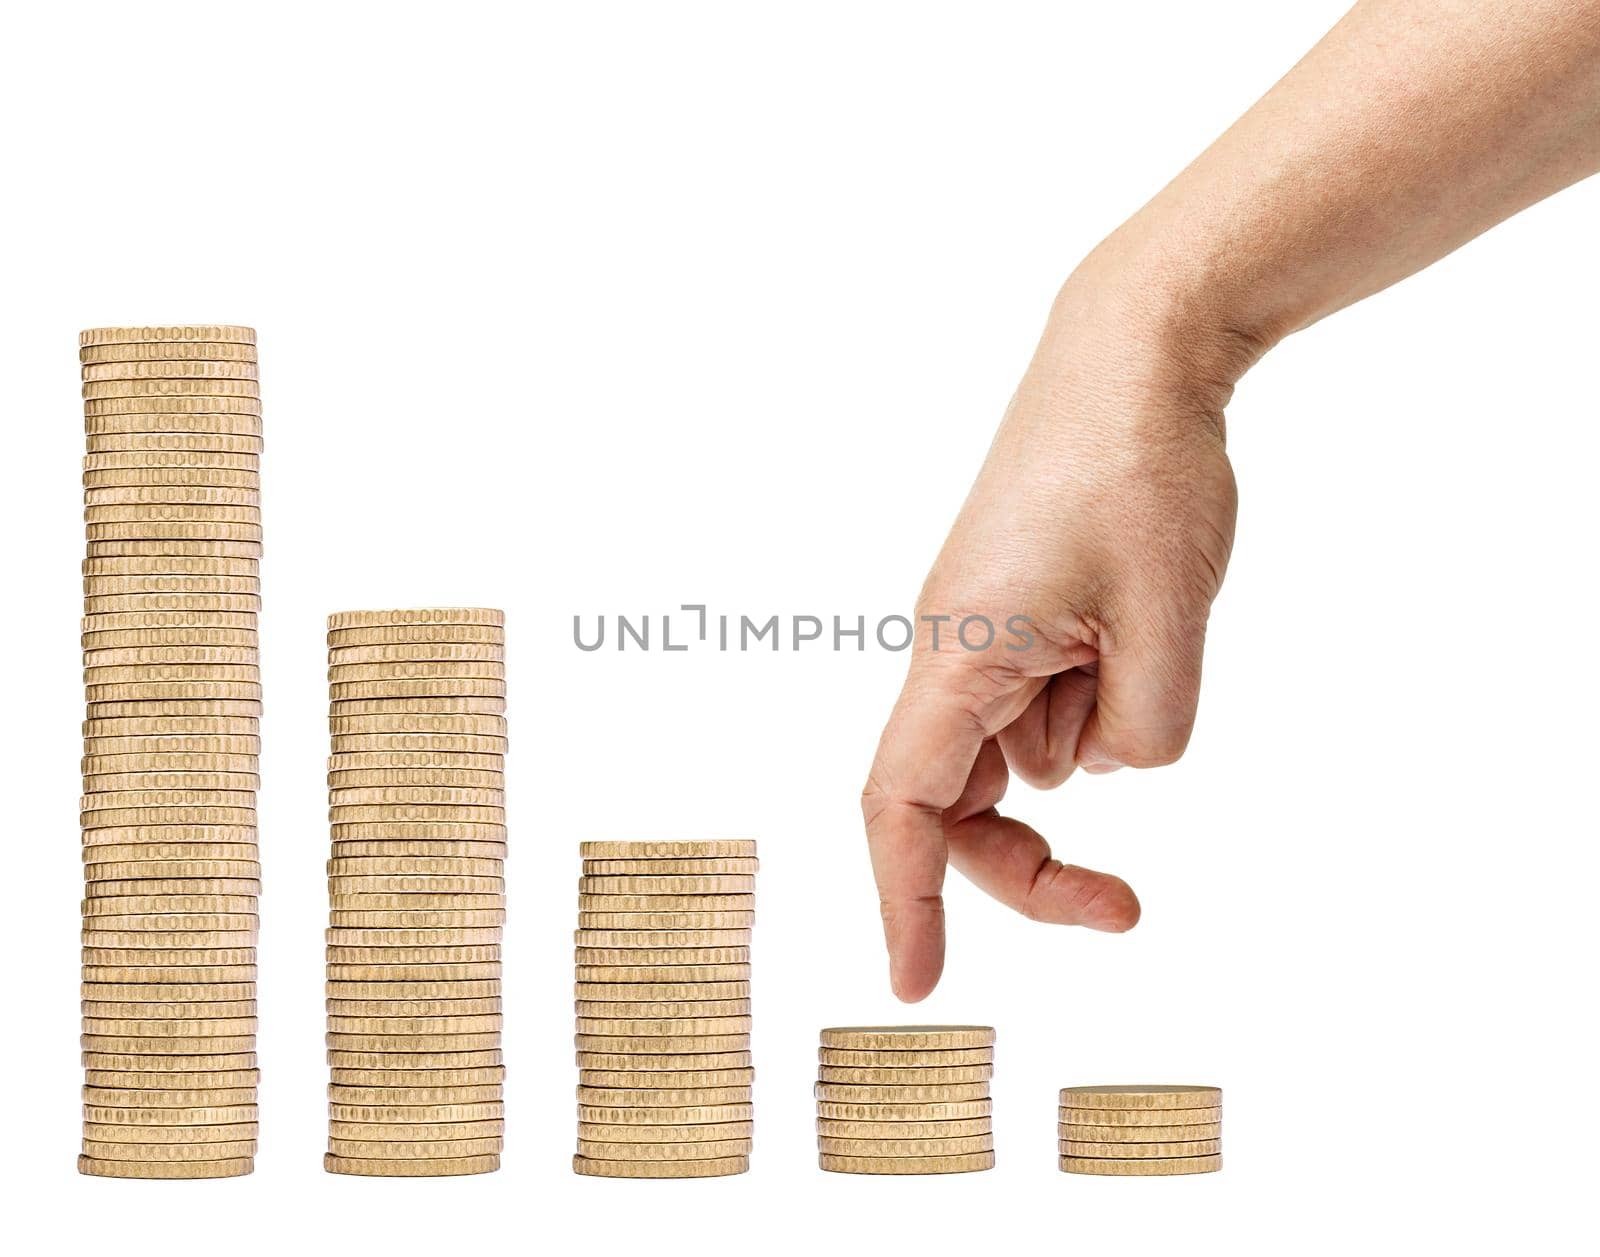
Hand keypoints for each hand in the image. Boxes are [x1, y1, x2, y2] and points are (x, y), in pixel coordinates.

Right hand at [860, 265, 1244, 1001]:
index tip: (916, 986)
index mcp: (958, 655)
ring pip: (1029, 749)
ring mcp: (986, 633)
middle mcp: (953, 653)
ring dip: (1097, 738)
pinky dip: (1106, 697)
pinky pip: (1058, 700)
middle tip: (1128, 909)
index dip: (904, 901)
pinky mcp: (1022, 615)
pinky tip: (1142, 617)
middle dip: (1035, 865)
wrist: (1134, 355)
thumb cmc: (1136, 468)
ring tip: (1149, 629)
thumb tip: (1109, 767)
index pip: (903, 805)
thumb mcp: (1169, 621)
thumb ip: (1144, 732)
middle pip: (962, 802)